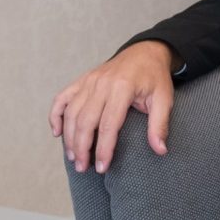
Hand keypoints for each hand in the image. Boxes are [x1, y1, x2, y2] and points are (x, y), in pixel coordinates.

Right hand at [48, 41, 176, 174]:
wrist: (144, 52)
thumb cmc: (154, 77)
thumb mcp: (164, 99)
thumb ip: (160, 125)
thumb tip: (160, 150)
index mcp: (122, 88)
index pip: (108, 125)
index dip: (103, 149)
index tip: (102, 167)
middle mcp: (101, 83)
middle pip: (84, 121)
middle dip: (81, 148)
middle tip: (83, 168)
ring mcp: (89, 81)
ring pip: (71, 113)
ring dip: (69, 137)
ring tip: (73, 158)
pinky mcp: (82, 80)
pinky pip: (62, 98)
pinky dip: (55, 115)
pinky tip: (57, 133)